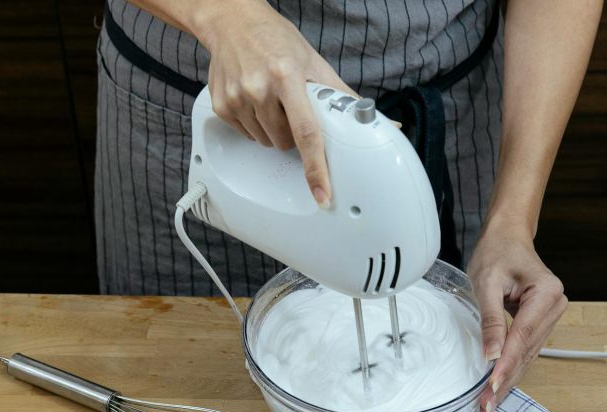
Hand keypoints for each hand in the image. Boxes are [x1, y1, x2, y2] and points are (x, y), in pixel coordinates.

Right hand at [193, 1, 356, 206]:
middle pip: (285, 143)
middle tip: (291, 109)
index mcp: (287, 76)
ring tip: (271, 100)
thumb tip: (385, 121)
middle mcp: (259, 87)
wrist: (233, 22)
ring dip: (274, 130)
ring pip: (266, 142)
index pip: (307, 132)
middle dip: (293, 134)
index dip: (316, 167)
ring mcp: (237, 98)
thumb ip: (342, 95)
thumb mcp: (313, 62)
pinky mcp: (221, 106)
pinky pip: (246, 135)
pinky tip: (254, 100)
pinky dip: (255, 124)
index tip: (322, 193)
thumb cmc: (277, 41)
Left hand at [467, 224, 567, 411]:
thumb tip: (492, 355)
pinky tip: (498, 386)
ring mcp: (551, 316)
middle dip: (505, 379)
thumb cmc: (496, 253)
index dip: (506, 364)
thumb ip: (490, 319)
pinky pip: (526, 350)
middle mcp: (555, 306)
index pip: (522, 336)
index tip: (490, 386)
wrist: (507, 238)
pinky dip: (512, 368)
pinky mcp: (541, 323)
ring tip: (489, 403)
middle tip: (486, 406)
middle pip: (527, 351)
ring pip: (528, 355)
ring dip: (509, 379)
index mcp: (546, 293)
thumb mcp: (486, 282)